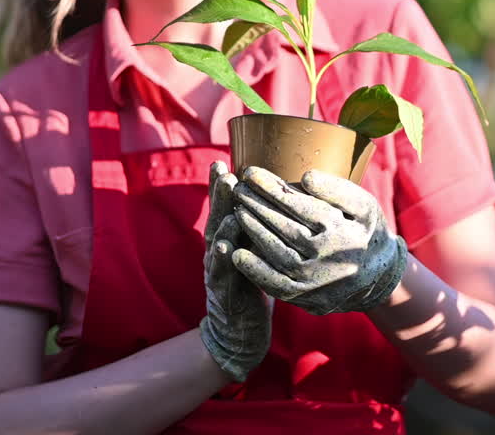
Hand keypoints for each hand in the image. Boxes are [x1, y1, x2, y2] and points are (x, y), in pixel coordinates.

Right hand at [199, 162, 272, 381]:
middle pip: (218, 218)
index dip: (222, 188)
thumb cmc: (252, 287)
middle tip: (223, 172)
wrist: (240, 332)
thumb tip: (277, 201)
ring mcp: (218, 272)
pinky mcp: (224, 293)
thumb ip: (259, 230)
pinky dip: (224, 258)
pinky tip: (226, 246)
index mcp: (228, 240)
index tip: (223, 162)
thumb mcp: (257, 254)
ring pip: (217, 242)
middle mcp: (218, 252)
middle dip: (219, 196)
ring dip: (222, 221)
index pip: (225, 209)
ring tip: (228, 204)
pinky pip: (223, 273)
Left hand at [231, 167, 407, 315]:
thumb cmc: (367, 232)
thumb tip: (305, 176)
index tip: (250, 173)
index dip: (270, 187)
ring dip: (252, 230)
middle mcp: (326, 256)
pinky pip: (275, 284)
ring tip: (237, 210)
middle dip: (256, 204)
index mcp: (339, 229)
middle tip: (238, 188)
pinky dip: (254, 270)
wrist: (379, 279)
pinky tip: (238, 253)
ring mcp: (315, 280)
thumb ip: (336, 190)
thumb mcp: (364, 205)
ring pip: (275, 252)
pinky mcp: (306, 297)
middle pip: (282, 226)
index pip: (296, 204)